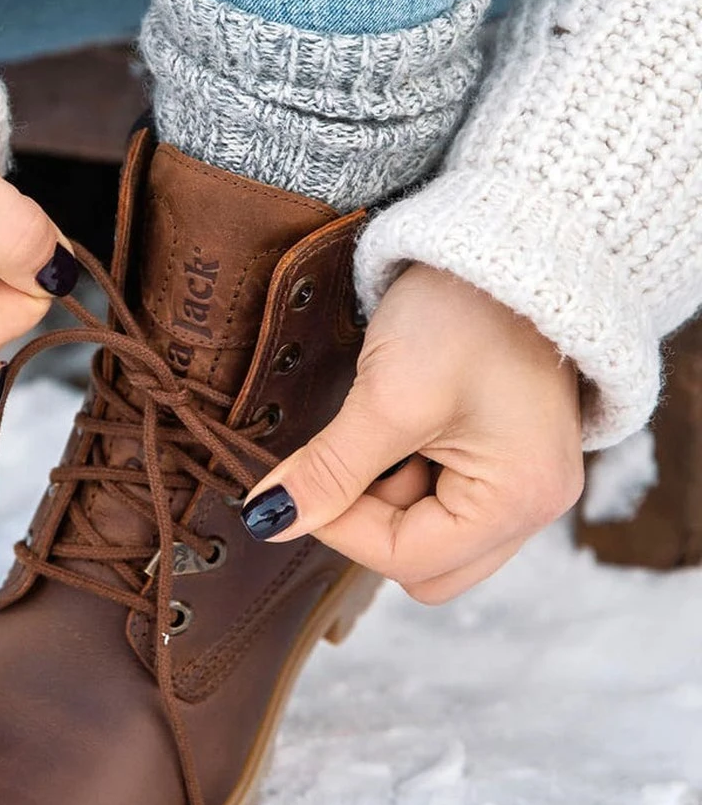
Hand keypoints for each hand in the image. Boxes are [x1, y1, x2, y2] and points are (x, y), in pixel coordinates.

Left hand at [242, 264, 583, 603]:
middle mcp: (534, 506)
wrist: (511, 239)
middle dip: (372, 522)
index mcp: (519, 500)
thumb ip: (330, 471)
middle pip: (425, 565)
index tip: (299, 482)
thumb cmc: (465, 313)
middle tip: (352, 457)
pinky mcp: (502, 456)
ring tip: (385, 425)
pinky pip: (440, 498)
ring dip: (386, 496)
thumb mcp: (388, 398)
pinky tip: (402, 424)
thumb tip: (270, 521)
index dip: (339, 527)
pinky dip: (404, 474)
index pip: (407, 560)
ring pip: (428, 535)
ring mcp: (521, 482)